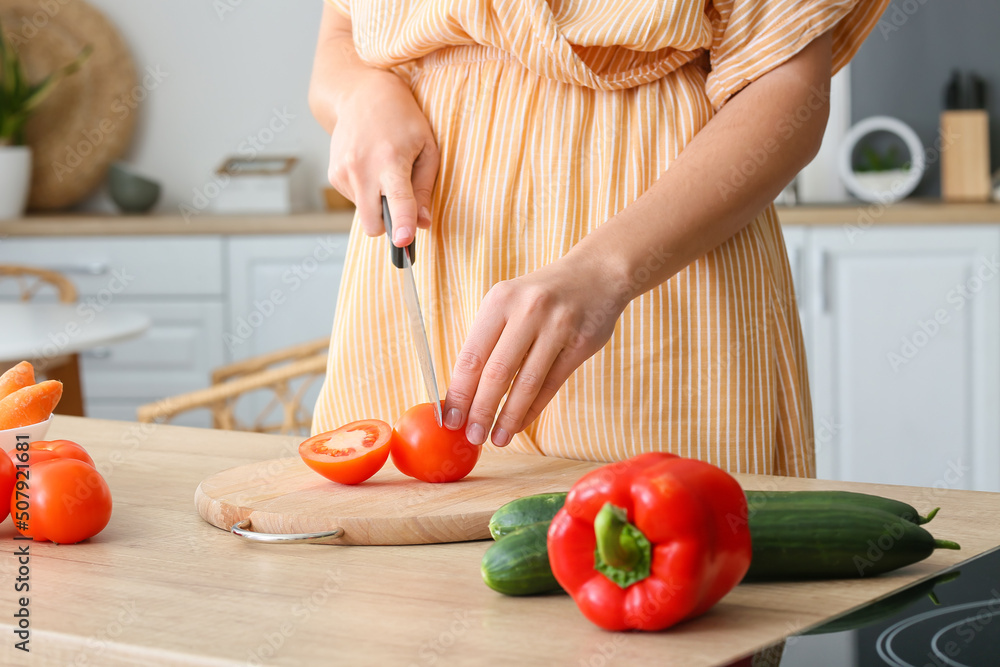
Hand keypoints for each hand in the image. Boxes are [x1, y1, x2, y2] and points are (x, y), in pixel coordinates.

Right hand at [326, 73, 437, 246]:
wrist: (362, 94)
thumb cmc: (402, 120)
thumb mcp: (427, 148)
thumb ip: (425, 189)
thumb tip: (423, 224)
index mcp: (390, 161)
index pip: (397, 201)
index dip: (401, 225)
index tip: (404, 242)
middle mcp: (362, 168)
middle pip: (373, 223)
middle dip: (388, 225)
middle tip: (401, 206)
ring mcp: (343, 172)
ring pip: (364, 214)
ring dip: (377, 204)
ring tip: (384, 172)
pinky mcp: (334, 175)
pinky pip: (354, 201)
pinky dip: (366, 194)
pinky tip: (370, 169)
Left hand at [442, 252, 628, 446]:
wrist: (597, 274)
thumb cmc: (542, 296)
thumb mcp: (509, 303)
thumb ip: (489, 340)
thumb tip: (463, 392)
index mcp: (499, 301)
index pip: (472, 356)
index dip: (459, 392)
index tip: (450, 419)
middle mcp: (527, 311)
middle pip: (497, 373)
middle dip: (481, 410)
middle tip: (472, 436)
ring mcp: (557, 327)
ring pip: (526, 383)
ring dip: (508, 417)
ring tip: (497, 438)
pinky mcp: (580, 344)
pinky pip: (551, 385)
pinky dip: (532, 409)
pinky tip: (520, 424)